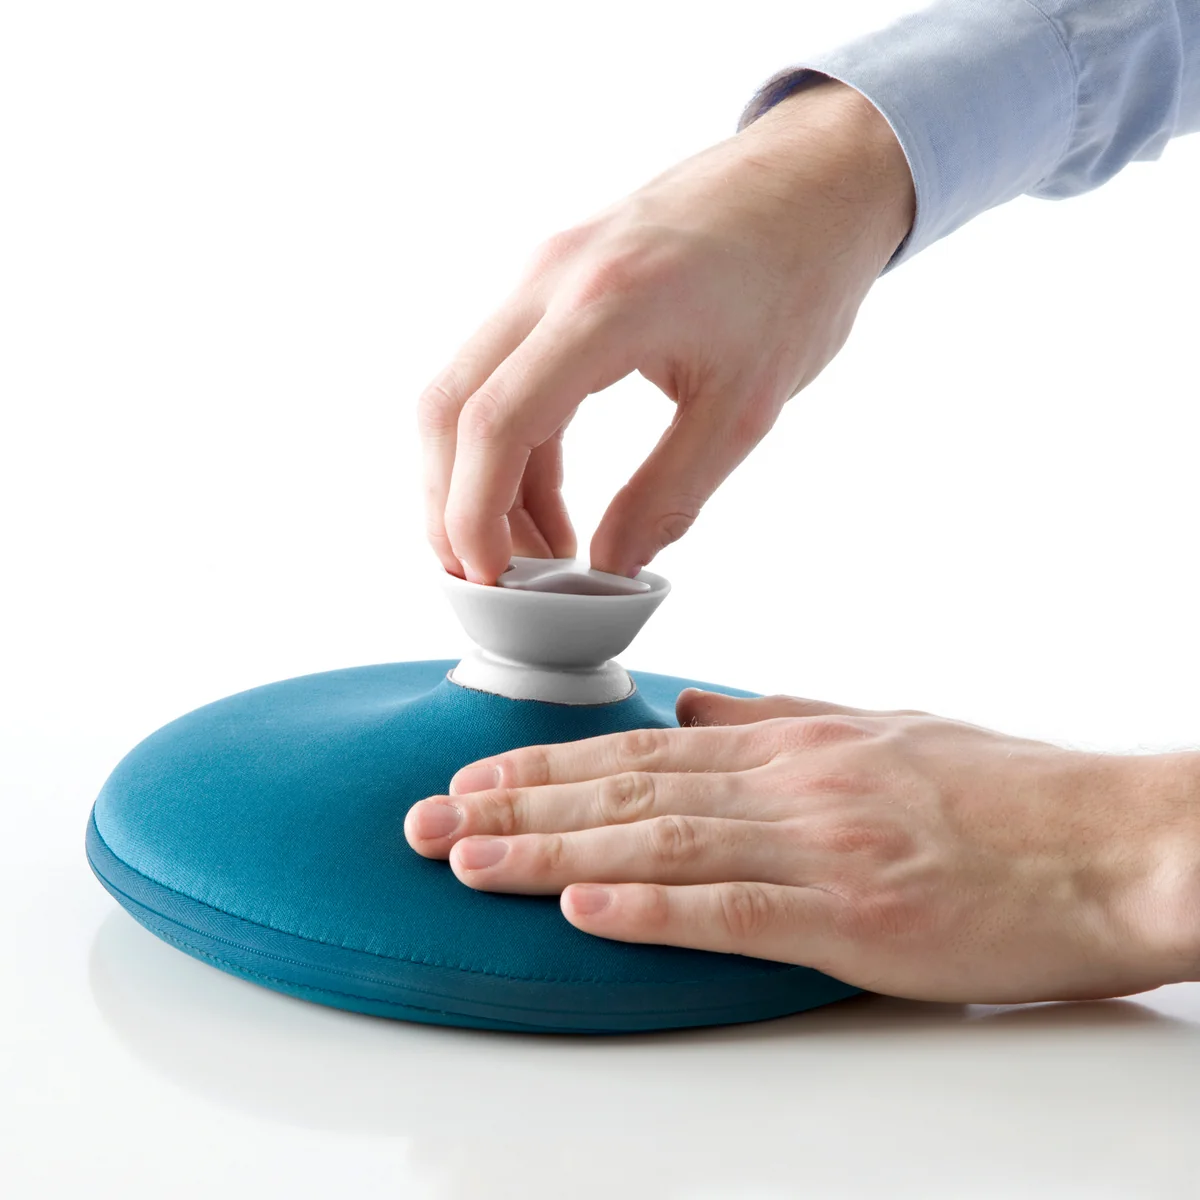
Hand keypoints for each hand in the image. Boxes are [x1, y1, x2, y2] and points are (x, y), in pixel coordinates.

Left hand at [405, 691, 1199, 1002]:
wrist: (1110, 839)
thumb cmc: (1002, 789)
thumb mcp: (878, 728)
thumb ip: (776, 716)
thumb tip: (692, 709)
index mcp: (791, 743)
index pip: (639, 751)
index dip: (544, 763)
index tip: (471, 775)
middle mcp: (789, 784)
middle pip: (625, 790)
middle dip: (513, 805)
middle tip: (424, 820)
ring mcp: (819, 848)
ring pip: (657, 842)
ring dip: (550, 852)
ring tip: (466, 857)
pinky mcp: (856, 918)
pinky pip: (734, 911)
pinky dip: (650, 910)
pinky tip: (581, 909)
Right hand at [419, 81, 914, 582]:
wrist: (814, 180)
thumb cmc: (798, 276)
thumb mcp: (745, 408)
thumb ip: (669, 495)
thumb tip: (611, 570)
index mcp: (604, 306)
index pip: (495, 423)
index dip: (473, 514)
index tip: (486, 577)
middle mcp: (551, 278)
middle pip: (448, 407)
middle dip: (451, 504)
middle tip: (486, 576)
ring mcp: (543, 271)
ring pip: (465, 390)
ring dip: (481, 480)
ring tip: (533, 555)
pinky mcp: (552, 280)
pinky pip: (504, 372)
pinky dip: (512, 445)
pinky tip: (547, 502)